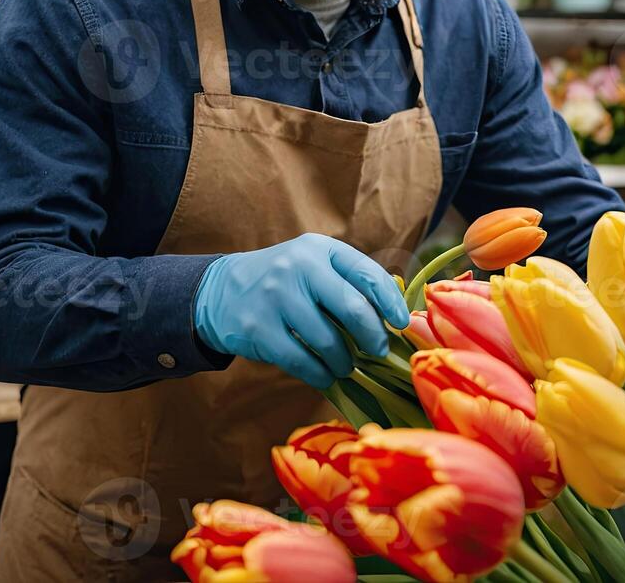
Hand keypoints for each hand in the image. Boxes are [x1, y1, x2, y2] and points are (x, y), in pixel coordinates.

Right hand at [192, 233, 409, 388]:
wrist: (223, 290)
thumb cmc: (285, 281)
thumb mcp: (315, 265)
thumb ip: (350, 282)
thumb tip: (395, 317)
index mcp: (320, 249)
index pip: (366, 273)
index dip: (390, 302)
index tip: (401, 323)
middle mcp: (298, 267)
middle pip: (352, 308)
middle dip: (373, 336)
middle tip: (378, 350)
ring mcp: (275, 297)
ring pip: (328, 341)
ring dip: (345, 361)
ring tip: (346, 365)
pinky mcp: (258, 328)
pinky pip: (301, 361)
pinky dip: (320, 374)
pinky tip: (325, 375)